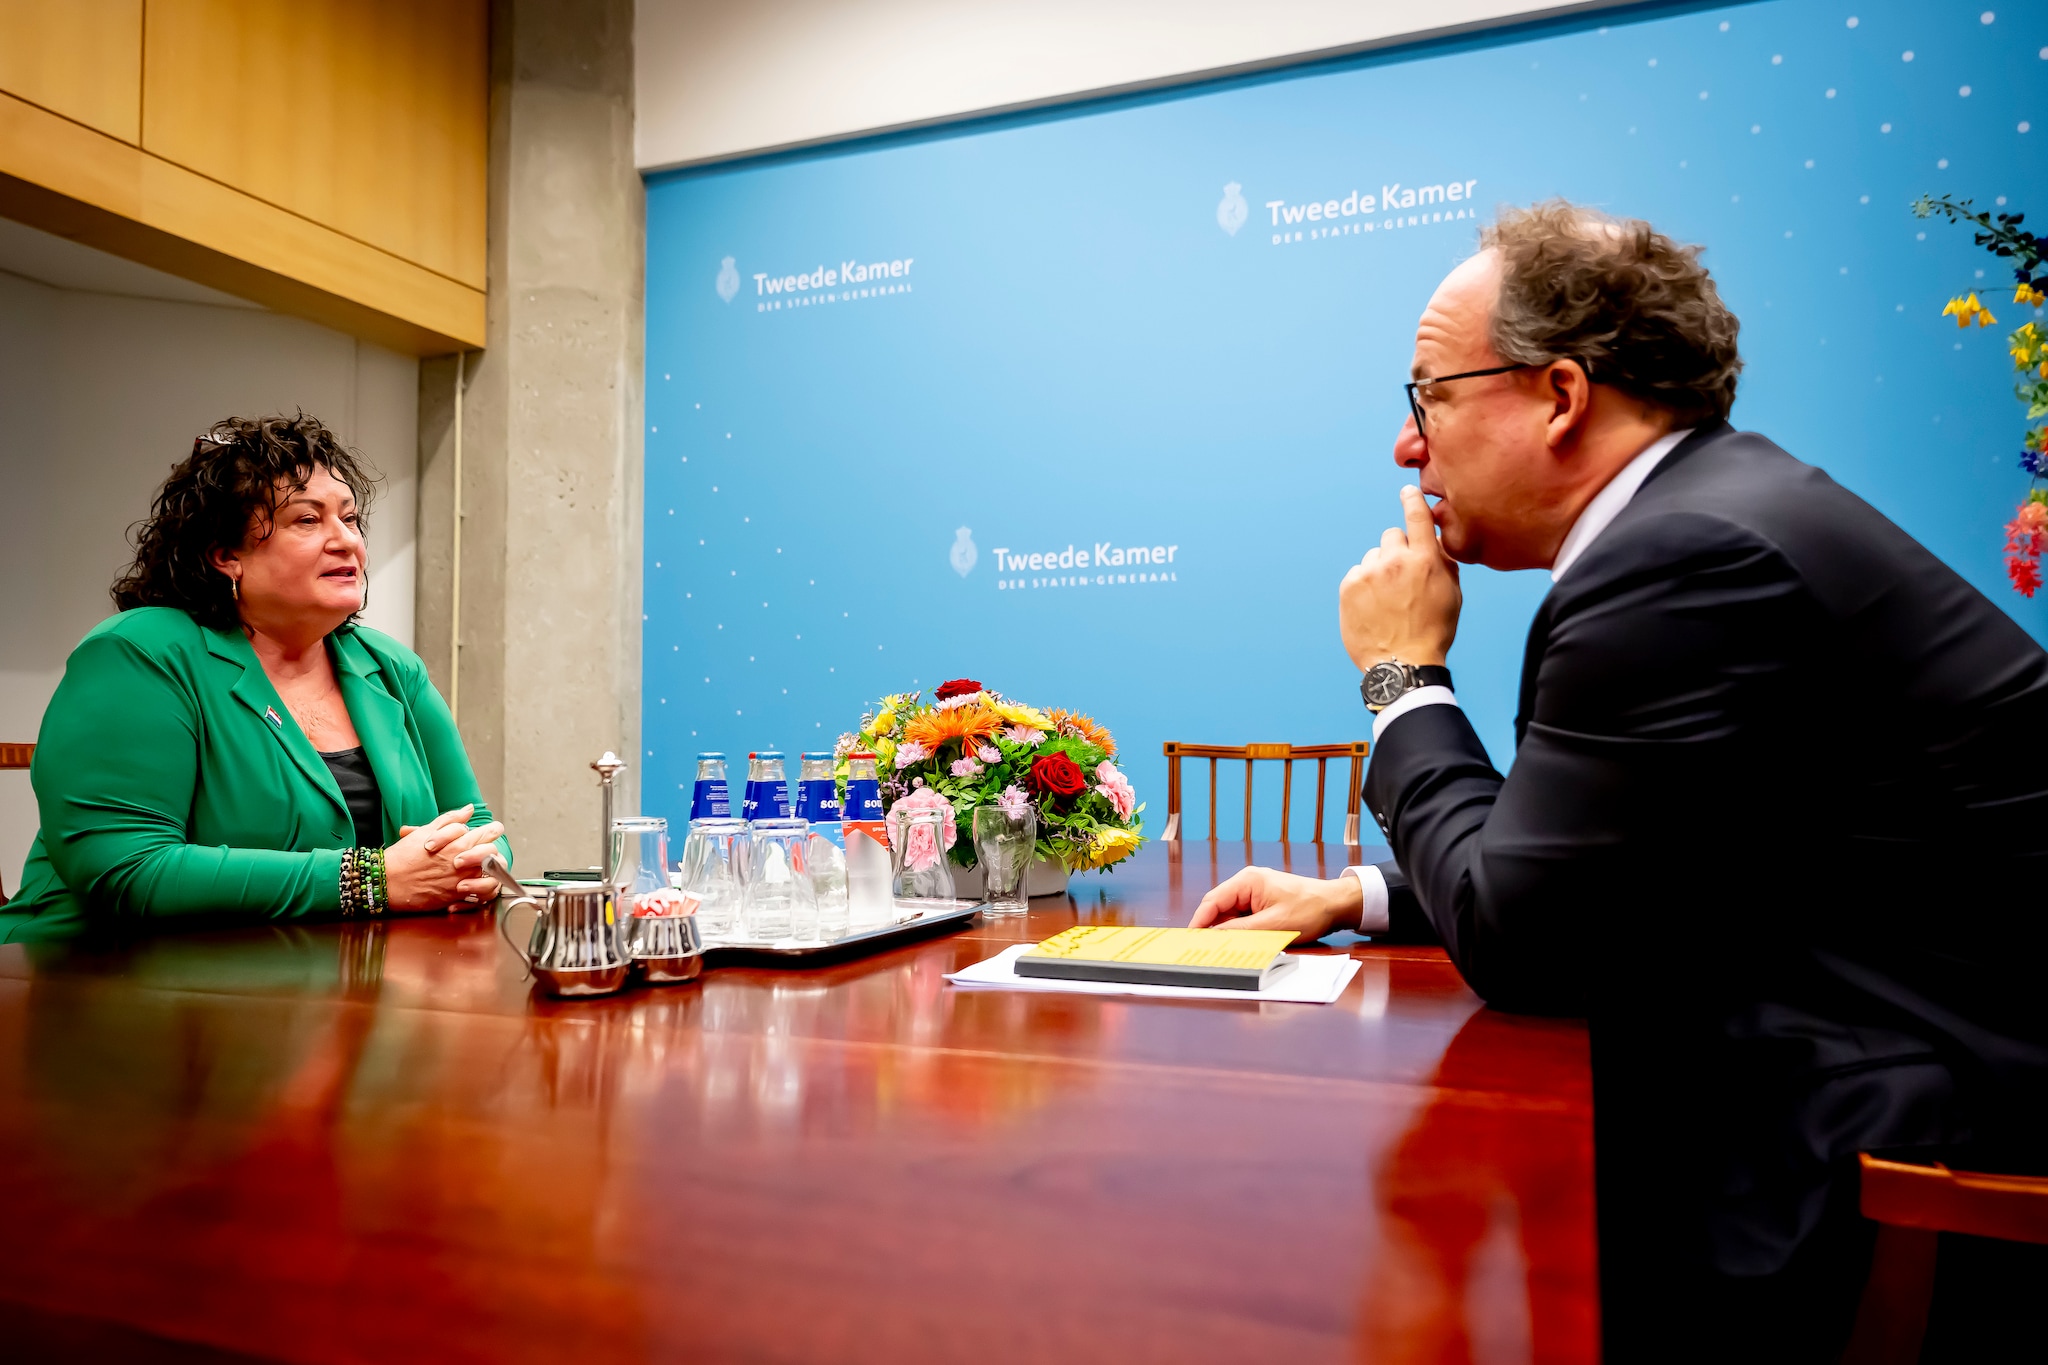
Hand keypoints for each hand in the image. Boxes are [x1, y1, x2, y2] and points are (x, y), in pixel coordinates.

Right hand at [385, 805, 503, 910]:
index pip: (486, 832)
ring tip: (485, 864)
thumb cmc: (403, 856)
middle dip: (494, 847)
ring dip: (491, 866)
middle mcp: (463, 861)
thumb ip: (450, 820)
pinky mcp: (457, 895)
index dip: (492, 830)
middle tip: (489, 847)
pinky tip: (478, 881)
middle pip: (492, 850)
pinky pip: (482, 892)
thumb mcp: (425, 832)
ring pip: (491, 871)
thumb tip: (468, 809)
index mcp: (457, 842)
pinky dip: (484, 886)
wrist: (388, 882)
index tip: (493, 830)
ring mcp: (462, 879)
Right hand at [1188, 867, 1362, 944]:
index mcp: (1248, 881)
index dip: (1199, 922)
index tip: (1190, 940)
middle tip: (1204, 951)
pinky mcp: (1262, 903)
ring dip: (1228, 932)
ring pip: (1230, 916)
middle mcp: (1248, 884)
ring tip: (1224, 950)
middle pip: (1219, 909)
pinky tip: (1241, 944)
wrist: (1336, 905)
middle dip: (1212, 930)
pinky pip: (1243, 918)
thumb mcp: (1273, 926)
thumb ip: (1240, 931)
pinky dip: (1240, 931)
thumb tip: (1214, 938)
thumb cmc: (1310, 910)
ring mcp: (1255, 893)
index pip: (1212, 902)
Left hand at [1339, 485, 1461, 670]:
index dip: (1412, 500)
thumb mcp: (1451, 594)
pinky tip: (1374, 606)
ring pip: (1373, 556)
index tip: (1407, 491)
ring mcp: (1369, 572)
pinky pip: (1358, 573)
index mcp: (1424, 560)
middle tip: (1402, 577)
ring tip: (1387, 600)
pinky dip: (1364, 584)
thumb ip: (1443, 562)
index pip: (1417, 517)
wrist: (1401, 664)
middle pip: (1391, 536)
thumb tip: (1434, 541)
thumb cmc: (1432, 631)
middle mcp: (1394, 561)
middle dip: (1398, 550)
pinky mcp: (1349, 586)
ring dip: (1380, 569)